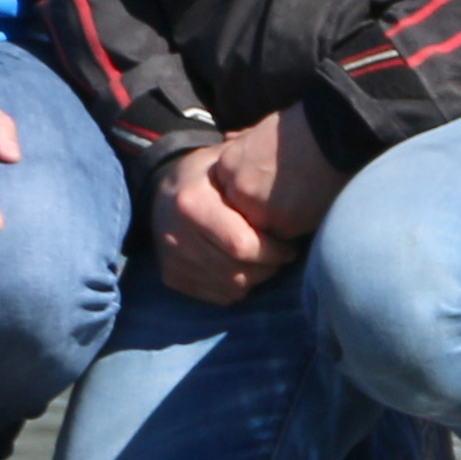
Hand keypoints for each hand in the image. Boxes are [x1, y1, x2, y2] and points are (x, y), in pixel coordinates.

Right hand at [149, 114, 344, 304]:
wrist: (165, 192)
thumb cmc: (210, 176)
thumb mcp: (229, 162)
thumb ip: (254, 179)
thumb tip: (295, 188)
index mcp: (192, 203)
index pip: (242, 245)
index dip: (274, 251)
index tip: (290, 245)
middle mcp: (176, 235)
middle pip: (239, 272)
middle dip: (269, 268)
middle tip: (282, 256)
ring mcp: (172, 259)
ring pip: (231, 288)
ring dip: (256, 279)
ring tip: (265, 261)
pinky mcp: (171, 277)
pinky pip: (218, 297)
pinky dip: (238, 288)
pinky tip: (244, 268)